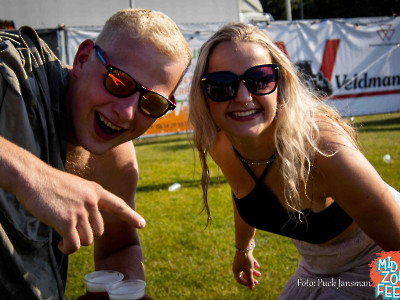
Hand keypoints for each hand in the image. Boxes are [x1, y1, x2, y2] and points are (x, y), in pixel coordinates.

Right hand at [15, 163, 145, 253]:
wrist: (32, 178)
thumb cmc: (50, 183)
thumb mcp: (76, 187)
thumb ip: (86, 201)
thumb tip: (88, 224)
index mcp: (95, 191)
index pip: (118, 205)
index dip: (131, 216)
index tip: (142, 225)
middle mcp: (92, 201)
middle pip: (98, 231)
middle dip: (85, 234)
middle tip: (69, 228)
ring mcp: (80, 211)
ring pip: (86, 240)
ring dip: (74, 242)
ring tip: (62, 235)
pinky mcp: (66, 222)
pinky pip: (73, 245)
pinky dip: (67, 249)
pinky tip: (60, 244)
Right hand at [232, 251, 260, 288]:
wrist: (244, 246)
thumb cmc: (245, 260)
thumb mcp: (249, 271)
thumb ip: (250, 279)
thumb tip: (251, 287)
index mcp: (236, 270)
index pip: (239, 280)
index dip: (246, 283)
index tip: (252, 286)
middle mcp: (237, 266)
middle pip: (244, 275)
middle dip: (251, 278)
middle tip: (257, 282)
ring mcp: (240, 260)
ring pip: (247, 268)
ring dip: (253, 272)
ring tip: (260, 274)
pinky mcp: (244, 256)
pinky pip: (249, 262)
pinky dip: (253, 265)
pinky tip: (258, 266)